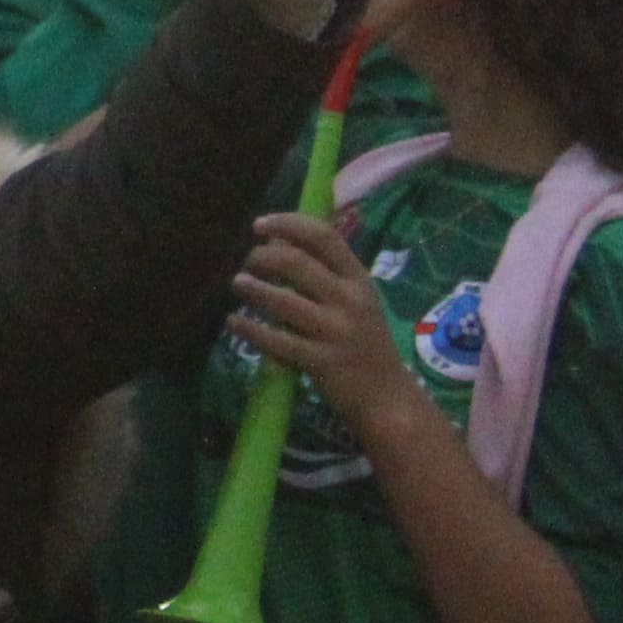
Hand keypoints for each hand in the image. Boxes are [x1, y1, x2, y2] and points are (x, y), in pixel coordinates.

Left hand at [232, 214, 432, 443]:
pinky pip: (276, 340)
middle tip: (247, 263)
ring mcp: (336, 332)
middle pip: (296, 262)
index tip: (260, 225)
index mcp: (359, 280)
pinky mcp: (321, 362)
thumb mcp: (356, 302)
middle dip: (262, 257)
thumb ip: (325, 275)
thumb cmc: (365, 344)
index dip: (287, 224)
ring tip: (237, 284)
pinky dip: (250, 329)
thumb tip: (276, 243)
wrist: (388, 399)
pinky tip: (234, 322)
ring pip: (283, 300)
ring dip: (253, 288)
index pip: (324, 236)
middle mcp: (350, 301)